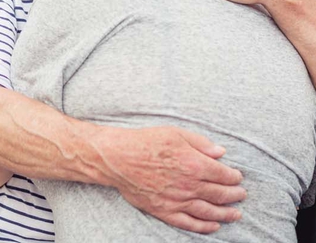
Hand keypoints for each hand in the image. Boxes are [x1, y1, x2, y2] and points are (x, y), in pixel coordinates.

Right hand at [98, 126, 245, 233]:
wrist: (118, 157)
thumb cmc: (145, 141)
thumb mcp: (174, 133)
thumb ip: (200, 142)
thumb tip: (221, 152)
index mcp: (194, 164)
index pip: (222, 174)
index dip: (233, 176)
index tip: (238, 176)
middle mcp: (189, 185)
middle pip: (220, 194)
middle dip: (234, 195)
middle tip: (242, 195)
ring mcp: (177, 201)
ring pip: (209, 212)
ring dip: (226, 214)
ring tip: (236, 214)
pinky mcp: (165, 211)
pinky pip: (190, 223)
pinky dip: (205, 227)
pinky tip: (214, 226)